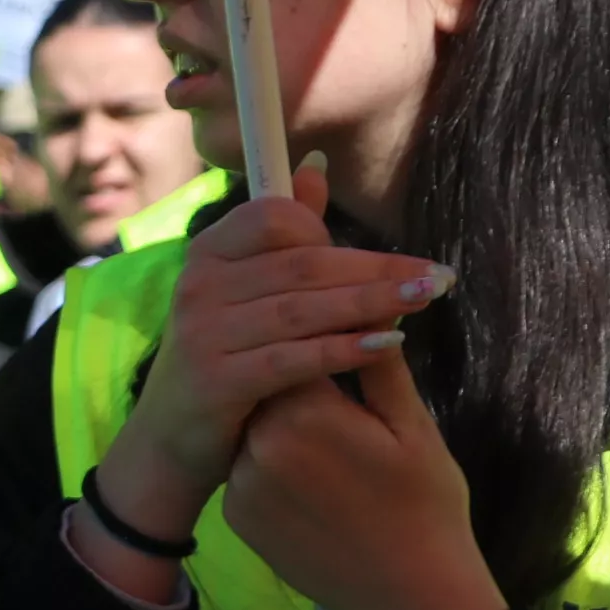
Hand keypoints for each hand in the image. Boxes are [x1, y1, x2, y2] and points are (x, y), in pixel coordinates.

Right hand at [94, 155, 451, 545]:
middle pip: (302, 264)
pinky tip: (388, 344)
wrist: (169, 442)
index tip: (395, 255)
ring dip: (371, 302)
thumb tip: (314, 167)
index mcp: (208, 255)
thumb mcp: (242, 292)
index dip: (338, 231)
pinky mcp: (216, 381)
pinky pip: (293, 358)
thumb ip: (280, 235)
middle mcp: (199, 286)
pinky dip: (344, 349)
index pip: (275, 219)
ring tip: (426, 300)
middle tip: (440, 277)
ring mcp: (203, 333)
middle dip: (377, 269)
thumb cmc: (222, 360)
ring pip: (302, 308)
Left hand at [222, 343, 508, 609]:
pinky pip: (246, 467)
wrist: (412, 595)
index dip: (322, 327)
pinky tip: (306, 468)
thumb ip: (380, 363)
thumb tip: (372, 302)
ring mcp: (240, 484)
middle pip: (270, 381)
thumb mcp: (413, 426)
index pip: (298, 343)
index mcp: (304, 412)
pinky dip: (268, 458)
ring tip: (322, 428)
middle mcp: (258, 444)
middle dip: (297, 367)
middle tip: (331, 378)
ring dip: (279, 412)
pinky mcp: (235, 516)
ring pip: (253, 423)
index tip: (341, 321)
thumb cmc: (426, 505)